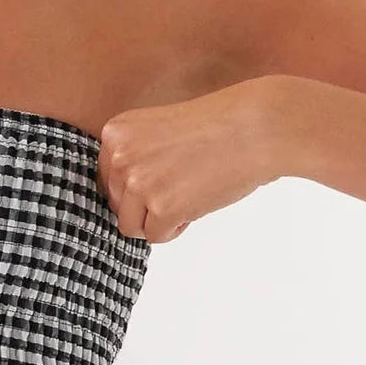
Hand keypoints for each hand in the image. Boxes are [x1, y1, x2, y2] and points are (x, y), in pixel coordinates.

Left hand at [96, 79, 289, 242]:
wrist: (257, 127)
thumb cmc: (217, 127)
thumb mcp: (158, 130)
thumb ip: (133, 157)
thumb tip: (119, 201)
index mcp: (116, 133)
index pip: (107, 182)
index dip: (135, 189)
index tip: (162, 178)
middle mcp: (120, 157)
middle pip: (118, 206)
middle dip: (147, 205)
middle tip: (182, 184)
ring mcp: (139, 183)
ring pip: (132, 226)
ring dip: (159, 219)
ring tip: (188, 194)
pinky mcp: (162, 208)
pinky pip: (156, 237)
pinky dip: (176, 228)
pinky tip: (197, 203)